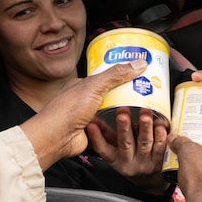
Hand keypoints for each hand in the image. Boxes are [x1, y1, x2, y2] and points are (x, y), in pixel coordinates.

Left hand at [20, 60, 146, 170]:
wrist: (56, 138)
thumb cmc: (67, 110)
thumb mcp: (94, 86)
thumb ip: (116, 74)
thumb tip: (138, 63)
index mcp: (82, 86)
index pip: (106, 77)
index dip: (122, 75)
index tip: (139, 74)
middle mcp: (84, 101)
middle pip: (110, 95)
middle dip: (125, 94)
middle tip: (145, 93)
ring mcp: (88, 118)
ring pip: (111, 113)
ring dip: (123, 112)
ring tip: (142, 109)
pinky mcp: (92, 134)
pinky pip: (109, 130)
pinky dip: (118, 128)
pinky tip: (129, 126)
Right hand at [87, 107, 170, 193]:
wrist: (149, 179)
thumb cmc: (130, 159)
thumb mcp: (114, 149)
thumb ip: (104, 133)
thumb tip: (92, 119)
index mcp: (115, 159)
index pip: (102, 148)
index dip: (96, 137)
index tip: (92, 125)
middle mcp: (129, 161)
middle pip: (126, 143)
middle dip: (124, 127)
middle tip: (123, 114)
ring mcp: (145, 162)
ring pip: (144, 143)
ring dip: (145, 128)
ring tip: (144, 115)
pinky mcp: (159, 160)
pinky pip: (160, 147)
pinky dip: (160, 136)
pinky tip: (160, 125)